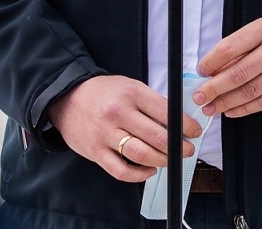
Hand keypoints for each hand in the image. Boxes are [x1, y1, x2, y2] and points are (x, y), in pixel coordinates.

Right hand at [46, 75, 200, 182]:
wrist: (66, 98)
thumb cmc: (103, 93)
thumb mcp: (130, 86)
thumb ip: (151, 102)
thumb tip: (178, 121)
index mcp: (131, 93)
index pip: (166, 112)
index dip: (185, 125)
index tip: (194, 132)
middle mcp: (119, 114)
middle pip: (157, 137)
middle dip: (178, 146)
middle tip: (187, 149)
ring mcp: (106, 134)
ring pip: (142, 155)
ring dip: (163, 160)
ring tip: (172, 160)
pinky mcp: (96, 152)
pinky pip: (121, 171)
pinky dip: (139, 174)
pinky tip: (149, 170)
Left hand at [194, 15, 261, 117]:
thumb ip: (243, 46)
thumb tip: (214, 68)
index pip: (231, 47)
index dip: (211, 62)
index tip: (200, 71)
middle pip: (239, 73)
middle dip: (215, 88)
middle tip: (200, 97)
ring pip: (251, 90)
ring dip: (227, 102)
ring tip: (212, 108)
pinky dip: (246, 109)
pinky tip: (233, 111)